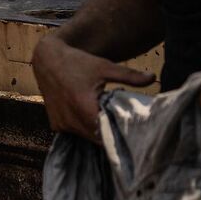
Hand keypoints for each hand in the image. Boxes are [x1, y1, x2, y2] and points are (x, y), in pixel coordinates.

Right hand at [32, 34, 154, 142]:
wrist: (47, 60)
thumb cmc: (78, 62)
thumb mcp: (104, 66)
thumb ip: (129, 75)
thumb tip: (153, 77)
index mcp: (83, 106)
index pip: (107, 134)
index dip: (120, 135)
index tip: (133, 134)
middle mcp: (70, 119)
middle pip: (98, 139)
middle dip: (111, 135)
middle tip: (125, 129)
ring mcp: (61, 124)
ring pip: (87, 138)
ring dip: (97, 133)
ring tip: (109, 122)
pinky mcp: (56, 125)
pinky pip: (76, 133)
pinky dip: (84, 129)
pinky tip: (91, 119)